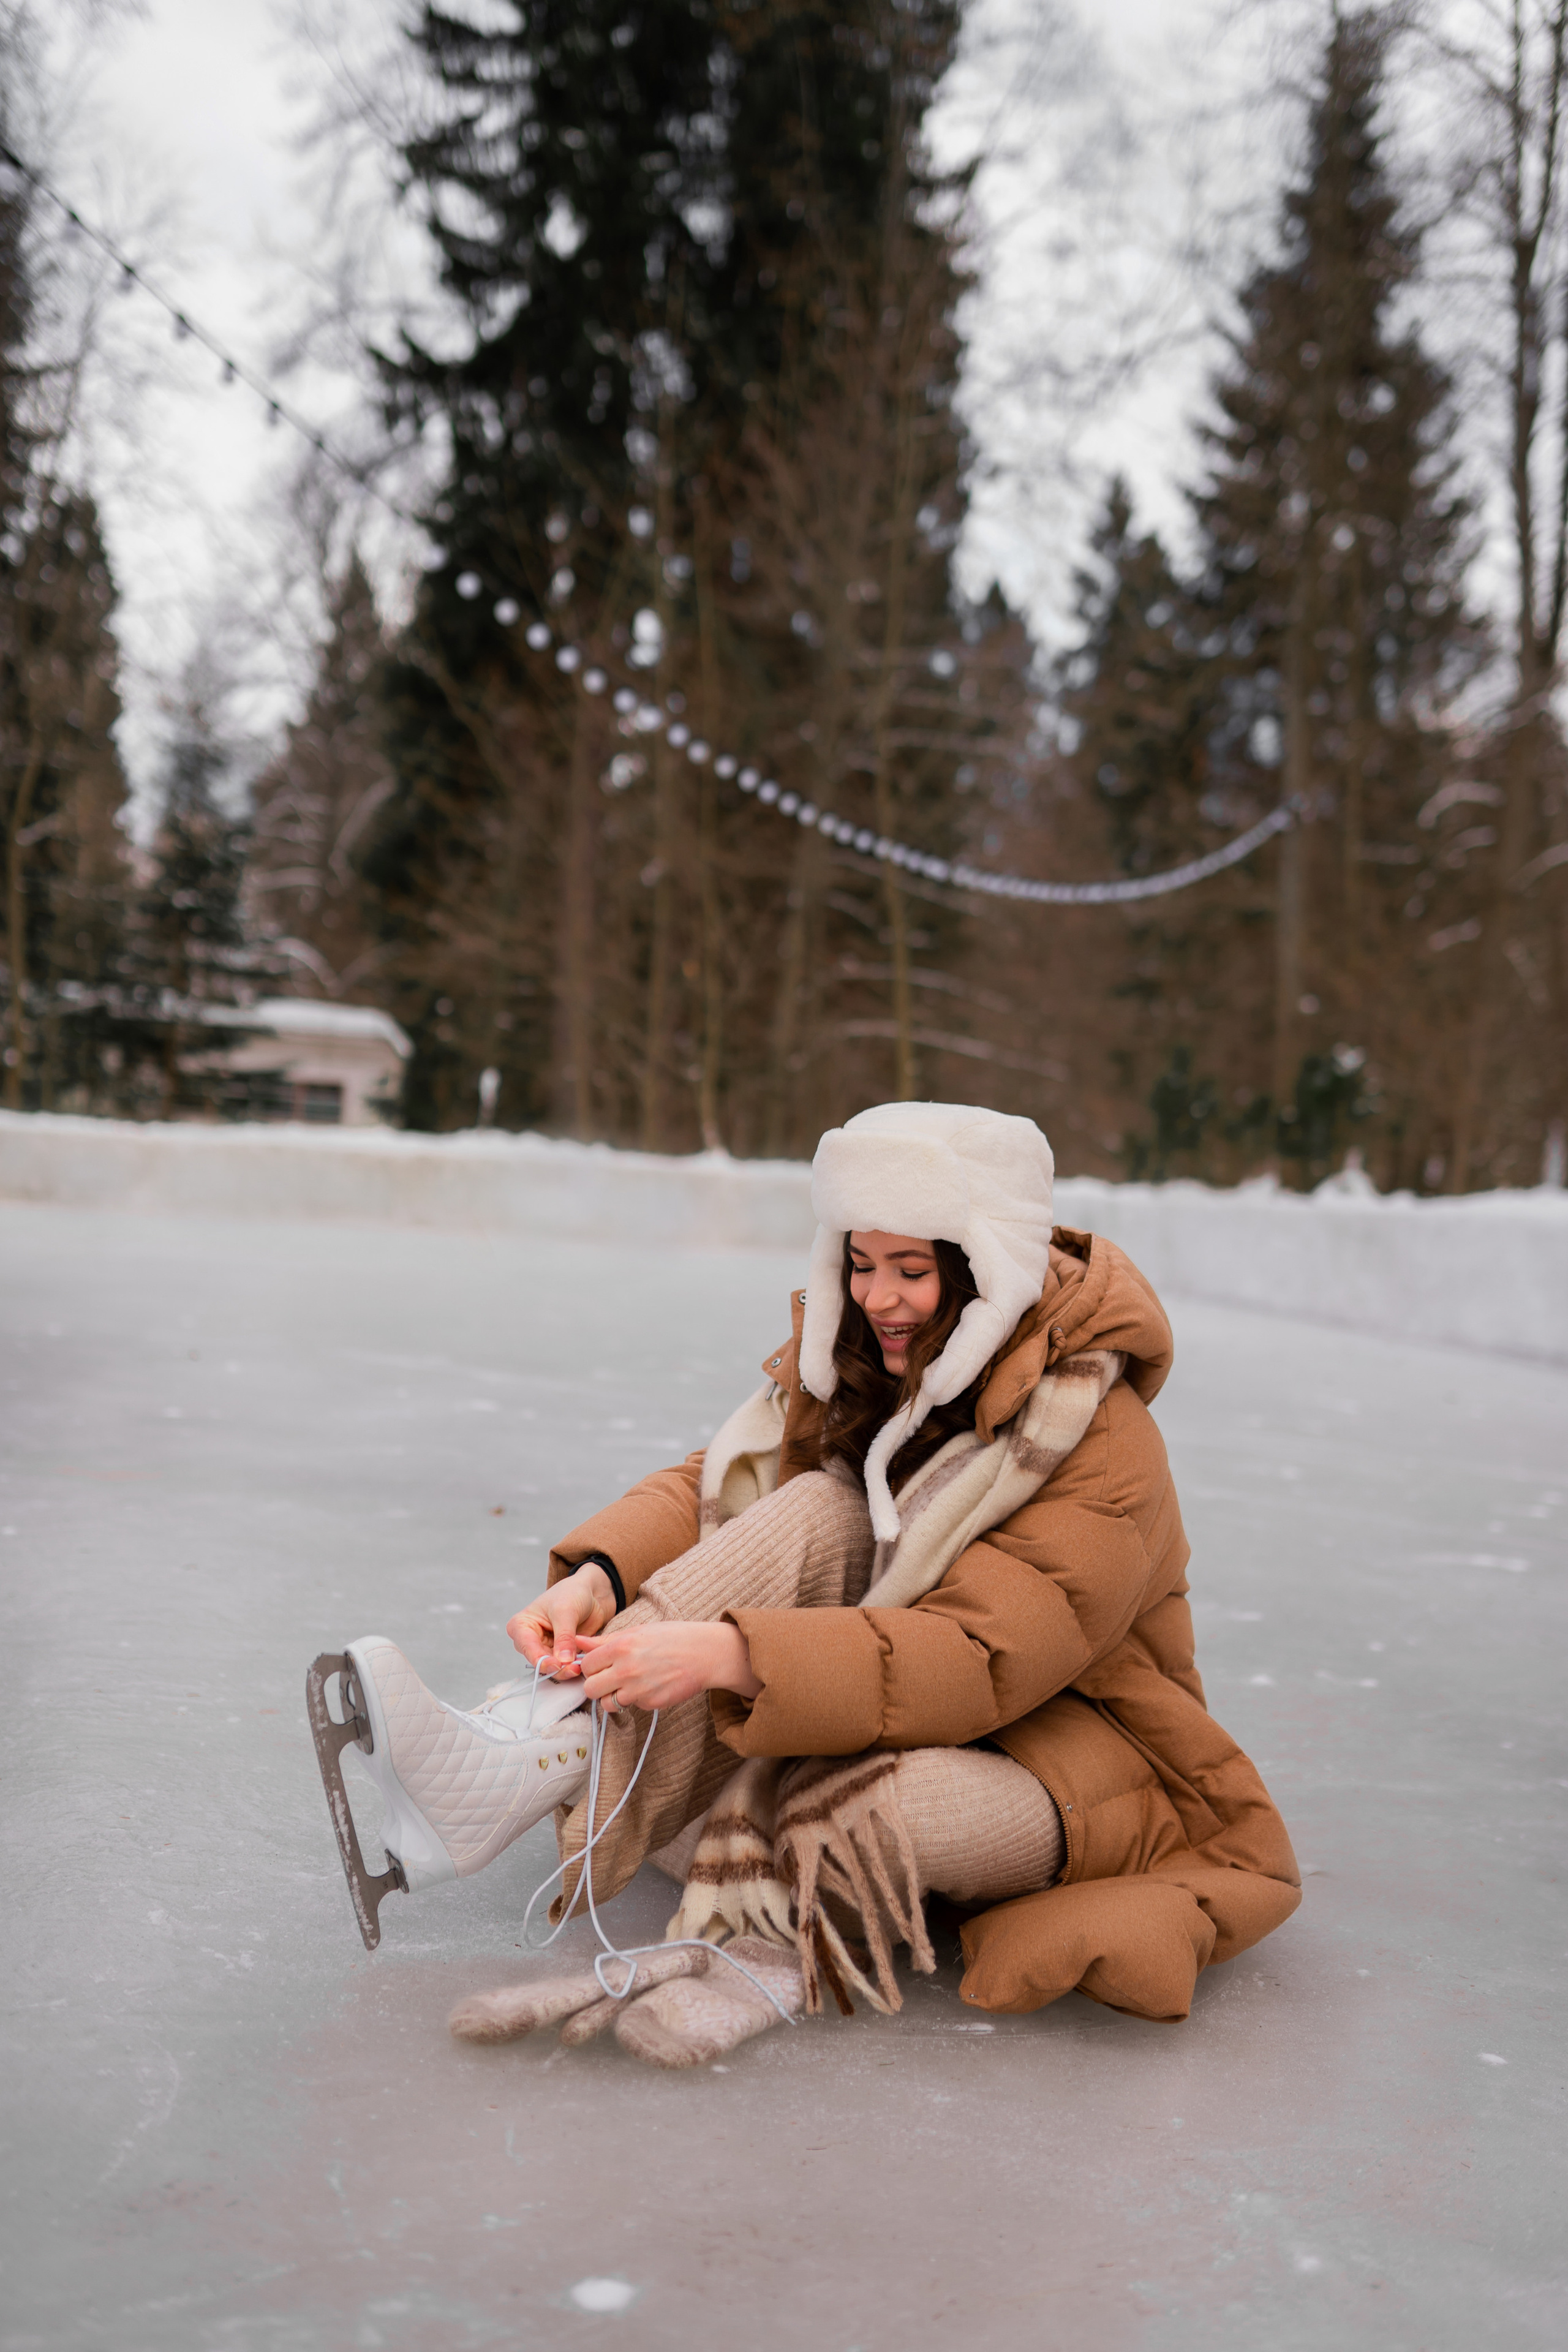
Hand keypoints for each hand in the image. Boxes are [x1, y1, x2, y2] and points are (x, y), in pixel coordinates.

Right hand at [506, 1562, 617, 1675]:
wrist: (591, 1592)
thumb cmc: (572, 1593)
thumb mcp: (566, 1611)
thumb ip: (564, 1637)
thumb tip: (563, 1660)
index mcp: (522, 1625)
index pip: (527, 1647)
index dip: (541, 1659)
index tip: (557, 1664)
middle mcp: (531, 1639)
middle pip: (539, 1661)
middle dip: (555, 1667)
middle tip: (572, 1668)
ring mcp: (546, 1648)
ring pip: (552, 1667)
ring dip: (565, 1670)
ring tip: (579, 1666)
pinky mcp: (560, 1654)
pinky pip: (564, 1666)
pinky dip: (573, 1668)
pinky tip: (582, 1665)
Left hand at [573, 1620, 761, 1713]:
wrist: (705, 1653)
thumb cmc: (672, 1638)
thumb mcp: (637, 1632)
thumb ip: (604, 1641)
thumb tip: (577, 1642)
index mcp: (621, 1647)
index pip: (586, 1666)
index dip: (592, 1667)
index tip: (601, 1666)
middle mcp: (627, 1669)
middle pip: (590, 1689)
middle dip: (597, 1685)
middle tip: (611, 1678)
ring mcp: (639, 1689)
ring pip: (607, 1704)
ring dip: (614, 1697)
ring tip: (630, 1684)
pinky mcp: (651, 1703)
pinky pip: (631, 1706)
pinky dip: (636, 1700)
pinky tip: (649, 1686)